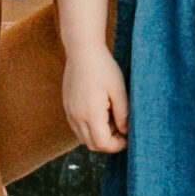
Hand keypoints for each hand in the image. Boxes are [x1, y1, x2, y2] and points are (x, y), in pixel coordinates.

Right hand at [61, 40, 127, 156]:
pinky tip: (99, 112)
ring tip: (110, 118)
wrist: (82, 49)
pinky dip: (88, 128)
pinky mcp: (67, 106)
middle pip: (92, 145)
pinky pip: (77, 127)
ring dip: (97, 136)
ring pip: (83, 137)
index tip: (127, 137)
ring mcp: (70, 111)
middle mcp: (77, 116)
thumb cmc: (103, 67)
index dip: (116, 146)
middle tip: (120, 129)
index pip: (102, 144)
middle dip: (108, 143)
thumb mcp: (119, 90)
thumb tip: (125, 132)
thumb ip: (123, 114)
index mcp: (91, 113)